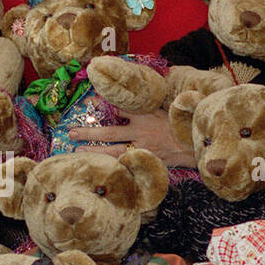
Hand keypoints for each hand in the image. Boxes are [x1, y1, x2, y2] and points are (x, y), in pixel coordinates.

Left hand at [70, 109, 196, 167]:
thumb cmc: (177, 125)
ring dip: (95, 151)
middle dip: (89, 133)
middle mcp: (141, 131)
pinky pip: (123, 163)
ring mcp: (142, 148)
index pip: (119, 107)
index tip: (87, 102)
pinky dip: (110, 164)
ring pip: (113, 151)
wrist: (192, 145)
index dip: (101, 104)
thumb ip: (144, 105)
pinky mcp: (144, 160)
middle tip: (72, 133)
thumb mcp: (162, 110)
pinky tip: (97, 165)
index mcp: (145, 115)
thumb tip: (124, 99)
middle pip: (110, 132)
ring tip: (78, 151)